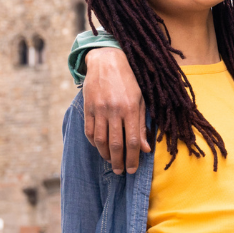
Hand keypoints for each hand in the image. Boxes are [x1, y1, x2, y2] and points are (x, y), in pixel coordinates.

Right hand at [82, 47, 148, 173]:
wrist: (107, 60)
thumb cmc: (129, 81)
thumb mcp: (141, 100)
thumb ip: (142, 125)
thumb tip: (145, 149)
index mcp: (131, 108)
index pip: (133, 141)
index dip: (133, 159)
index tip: (133, 170)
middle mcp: (114, 110)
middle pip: (116, 144)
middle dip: (119, 162)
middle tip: (121, 172)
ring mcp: (99, 109)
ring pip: (101, 141)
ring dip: (105, 155)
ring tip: (111, 162)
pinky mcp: (88, 108)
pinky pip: (89, 131)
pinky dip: (94, 143)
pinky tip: (100, 148)